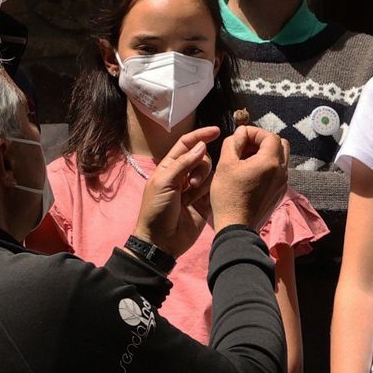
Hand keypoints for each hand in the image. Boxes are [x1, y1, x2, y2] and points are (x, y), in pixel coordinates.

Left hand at [132, 126, 220, 257]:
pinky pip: (214, 188)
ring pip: (210, 172)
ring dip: (203, 181)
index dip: (201, 135)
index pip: (187, 144)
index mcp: (170, 167)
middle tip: (191, 183)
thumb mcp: (165, 183)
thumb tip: (201, 145)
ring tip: (192, 196)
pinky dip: (210, 191)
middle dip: (200, 166)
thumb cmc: (157, 210)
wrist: (162, 241)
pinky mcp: (205, 201)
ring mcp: (195, 188)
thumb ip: (184, 163)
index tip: (216, 131)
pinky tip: (201, 201)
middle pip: (202, 157)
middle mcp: (184, 174)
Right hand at [210, 126, 288, 231]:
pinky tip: (251, 173)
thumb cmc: (228, 195)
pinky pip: (278, 172)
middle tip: (246, 145)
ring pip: (281, 158)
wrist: (237, 226)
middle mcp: (282, 171)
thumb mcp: (225, 164)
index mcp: (271, 162)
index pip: (270, 136)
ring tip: (246, 159)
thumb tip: (241, 132)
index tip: (241, 136)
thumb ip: (233, 142)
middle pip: (281, 145)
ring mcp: (283, 183)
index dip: (255, 132)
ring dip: (266, 153)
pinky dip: (268, 166)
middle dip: (264, 141)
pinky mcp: (280, 193)